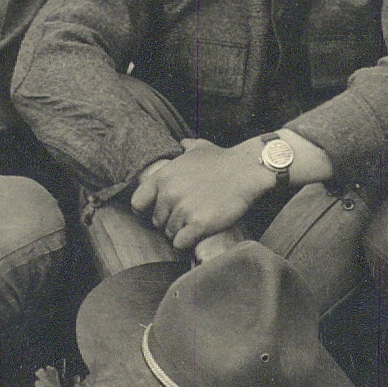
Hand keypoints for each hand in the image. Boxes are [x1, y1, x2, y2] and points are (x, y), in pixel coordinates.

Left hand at [137, 140, 277, 243]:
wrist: (249, 169)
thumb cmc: (225, 159)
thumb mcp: (201, 148)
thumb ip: (186, 147)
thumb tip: (182, 143)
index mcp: (163, 177)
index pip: (138, 204)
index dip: (149, 210)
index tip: (163, 211)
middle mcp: (169, 194)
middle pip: (157, 221)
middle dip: (171, 220)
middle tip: (190, 214)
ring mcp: (183, 210)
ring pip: (170, 233)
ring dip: (183, 230)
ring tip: (200, 219)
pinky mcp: (199, 224)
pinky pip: (181, 243)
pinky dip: (190, 241)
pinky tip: (201, 231)